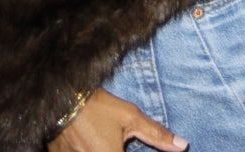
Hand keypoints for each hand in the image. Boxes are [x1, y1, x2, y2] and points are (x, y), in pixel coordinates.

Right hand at [47, 88, 187, 151]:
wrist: (62, 97)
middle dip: (116, 150)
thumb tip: (182, 145)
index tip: (126, 146)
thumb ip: (156, 134)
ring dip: (103, 150)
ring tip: (103, 138)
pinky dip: (90, 150)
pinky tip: (92, 142)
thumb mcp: (130, 117)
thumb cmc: (98, 107)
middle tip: (116, 142)